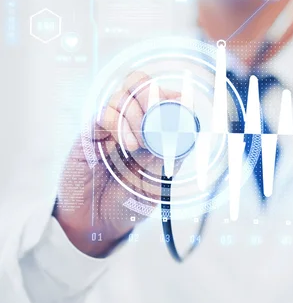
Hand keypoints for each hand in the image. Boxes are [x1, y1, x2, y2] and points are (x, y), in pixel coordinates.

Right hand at [53, 71, 179, 256]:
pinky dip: (117, 123)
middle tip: (152, 120)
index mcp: (154, 126)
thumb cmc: (132, 200)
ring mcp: (112, 123)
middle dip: (149, 95)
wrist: (99, 222)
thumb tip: (191, 124)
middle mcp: (133, 119)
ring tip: (136, 146)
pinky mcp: (92, 131)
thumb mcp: (162, 178)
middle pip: (140, 81)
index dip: (171, 95)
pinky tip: (124, 145)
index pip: (165, 93)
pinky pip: (104, 112)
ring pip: (122, 93)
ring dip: (134, 115)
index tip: (175, 109)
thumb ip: (174, 150)